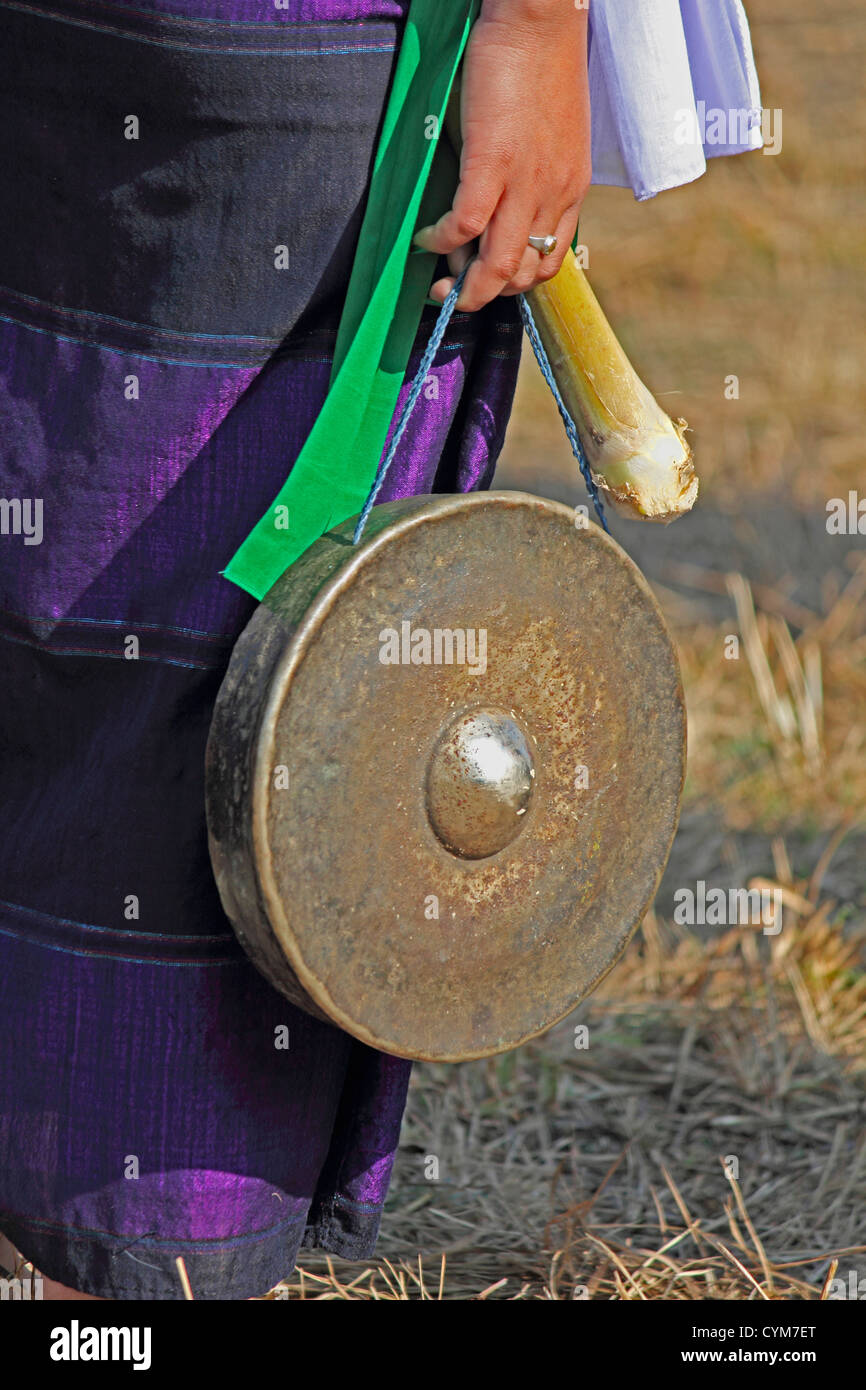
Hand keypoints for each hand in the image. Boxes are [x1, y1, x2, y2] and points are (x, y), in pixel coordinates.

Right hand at [413, 0, 590, 311]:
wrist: (542, 18)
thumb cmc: (541, 64)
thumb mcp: (553, 133)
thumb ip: (534, 172)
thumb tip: (500, 200)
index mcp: (570, 189)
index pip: (549, 263)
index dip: (516, 284)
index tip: (487, 279)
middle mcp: (553, 195)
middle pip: (523, 277)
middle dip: (485, 297)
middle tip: (453, 292)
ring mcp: (525, 182)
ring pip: (499, 267)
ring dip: (465, 290)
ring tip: (437, 288)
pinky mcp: (492, 161)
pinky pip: (465, 226)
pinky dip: (441, 242)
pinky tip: (426, 238)